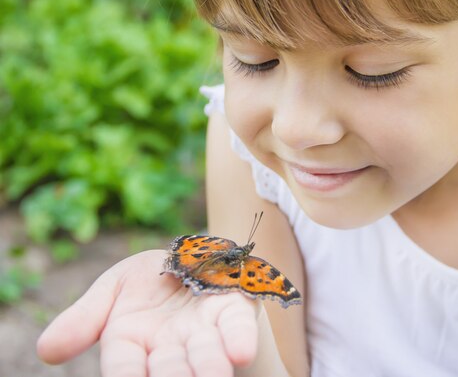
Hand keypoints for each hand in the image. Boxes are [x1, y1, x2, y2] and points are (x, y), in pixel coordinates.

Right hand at [37, 250, 258, 376]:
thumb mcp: (111, 290)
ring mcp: (203, 330)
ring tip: (215, 376)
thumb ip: (84, 318)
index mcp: (130, 343)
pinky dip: (238, 338)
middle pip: (169, 368)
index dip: (124, 376)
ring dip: (207, 367)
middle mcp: (169, 346)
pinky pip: (236, 326)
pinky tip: (241, 352)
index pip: (123, 366)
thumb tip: (45, 351)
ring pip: (204, 354)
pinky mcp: (232, 311)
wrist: (190, 262)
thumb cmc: (147, 283)